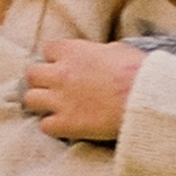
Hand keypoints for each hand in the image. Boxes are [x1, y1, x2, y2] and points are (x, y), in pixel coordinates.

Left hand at [22, 39, 145, 141]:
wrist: (146, 100)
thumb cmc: (139, 72)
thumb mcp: (119, 50)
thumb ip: (99, 52)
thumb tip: (99, 55)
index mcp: (74, 51)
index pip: (48, 49)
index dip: (55, 58)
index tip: (64, 65)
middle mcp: (61, 73)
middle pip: (31, 74)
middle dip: (40, 80)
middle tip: (53, 87)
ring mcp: (61, 100)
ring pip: (30, 99)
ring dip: (40, 102)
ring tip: (53, 107)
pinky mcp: (66, 124)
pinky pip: (43, 125)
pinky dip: (52, 126)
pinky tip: (64, 125)